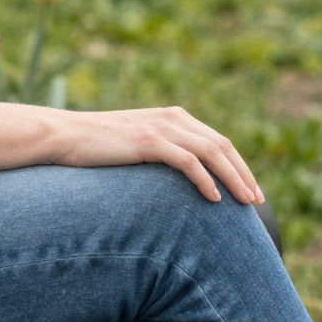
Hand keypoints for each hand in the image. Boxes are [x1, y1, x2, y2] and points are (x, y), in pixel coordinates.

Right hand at [45, 106, 263, 203]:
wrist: (64, 136)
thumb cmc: (97, 148)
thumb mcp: (136, 146)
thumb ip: (161, 154)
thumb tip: (180, 181)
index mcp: (173, 117)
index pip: (218, 142)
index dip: (239, 166)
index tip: (252, 191)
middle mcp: (172, 118)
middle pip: (222, 146)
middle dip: (244, 174)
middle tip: (258, 201)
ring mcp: (160, 128)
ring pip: (211, 153)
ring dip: (233, 178)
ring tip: (246, 203)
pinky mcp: (148, 141)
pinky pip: (187, 161)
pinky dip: (205, 180)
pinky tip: (214, 198)